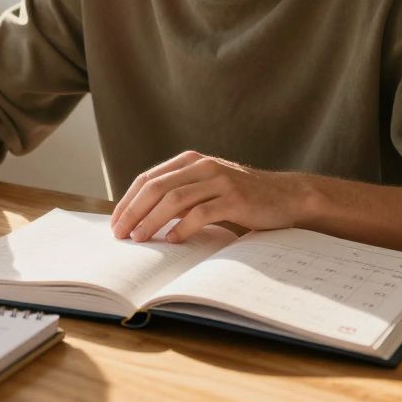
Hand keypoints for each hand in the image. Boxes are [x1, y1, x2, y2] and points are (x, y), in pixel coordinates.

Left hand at [109, 151, 307, 242]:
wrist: (286, 196)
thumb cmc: (241, 197)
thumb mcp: (206, 188)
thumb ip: (180, 195)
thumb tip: (141, 218)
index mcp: (190, 161)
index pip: (148, 178)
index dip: (128, 200)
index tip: (115, 222)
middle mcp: (202, 166)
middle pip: (156, 187)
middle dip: (133, 211)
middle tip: (120, 234)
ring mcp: (219, 180)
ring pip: (175, 199)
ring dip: (152, 220)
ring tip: (139, 238)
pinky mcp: (235, 198)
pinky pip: (202, 213)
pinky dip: (183, 227)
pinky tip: (172, 240)